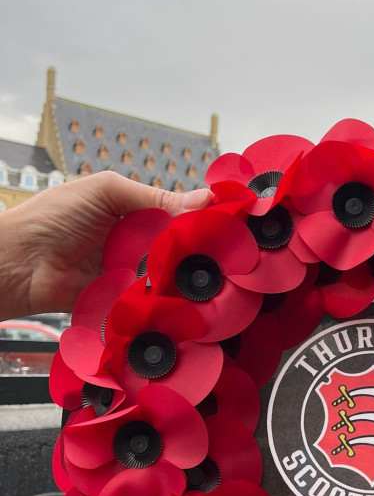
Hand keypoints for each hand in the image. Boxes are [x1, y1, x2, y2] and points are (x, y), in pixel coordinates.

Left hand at [0, 173, 211, 319]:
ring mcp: (129, 273)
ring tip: (208, 277)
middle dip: (197, 251)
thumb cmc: (53, 217)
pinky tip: (182, 299)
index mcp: (132, 211)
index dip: (201, 218)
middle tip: (224, 253)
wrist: (18, 263)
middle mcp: (134, 242)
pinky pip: (150, 302)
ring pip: (169, 276)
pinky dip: (164, 301)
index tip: (230, 222)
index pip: (177, 214)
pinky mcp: (123, 302)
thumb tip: (204, 200)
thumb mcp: (107, 193)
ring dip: (183, 277)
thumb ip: (156, 198)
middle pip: (178, 248)